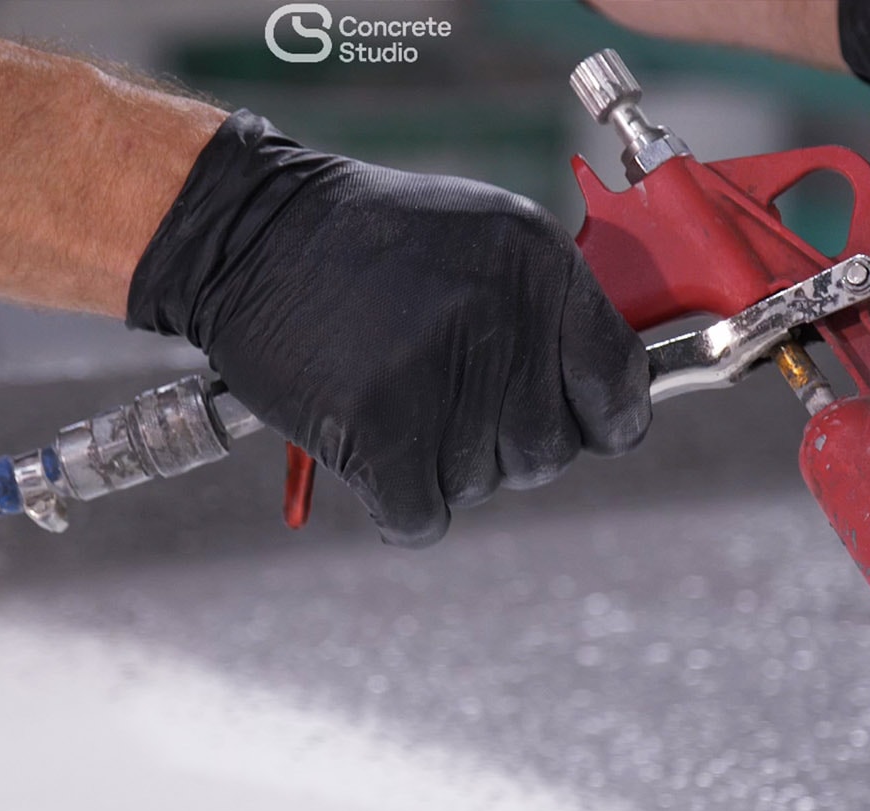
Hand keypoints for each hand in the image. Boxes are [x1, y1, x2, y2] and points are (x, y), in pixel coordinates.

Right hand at [126, 112, 649, 546]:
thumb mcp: (484, 238)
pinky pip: (423, 517)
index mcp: (541, 265)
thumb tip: (613, 405)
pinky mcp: (379, 427)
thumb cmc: (371, 241)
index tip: (581, 425)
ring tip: (394, 400)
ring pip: (481, 486)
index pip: (618, 383)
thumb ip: (550, 314)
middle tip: (447, 402)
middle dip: (504, 445)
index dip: (604, 418)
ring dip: (439, 467)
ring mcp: (440, 375)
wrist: (250, 233)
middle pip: (548, 452)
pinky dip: (401, 507)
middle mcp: (503, 317)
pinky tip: (375, 459)